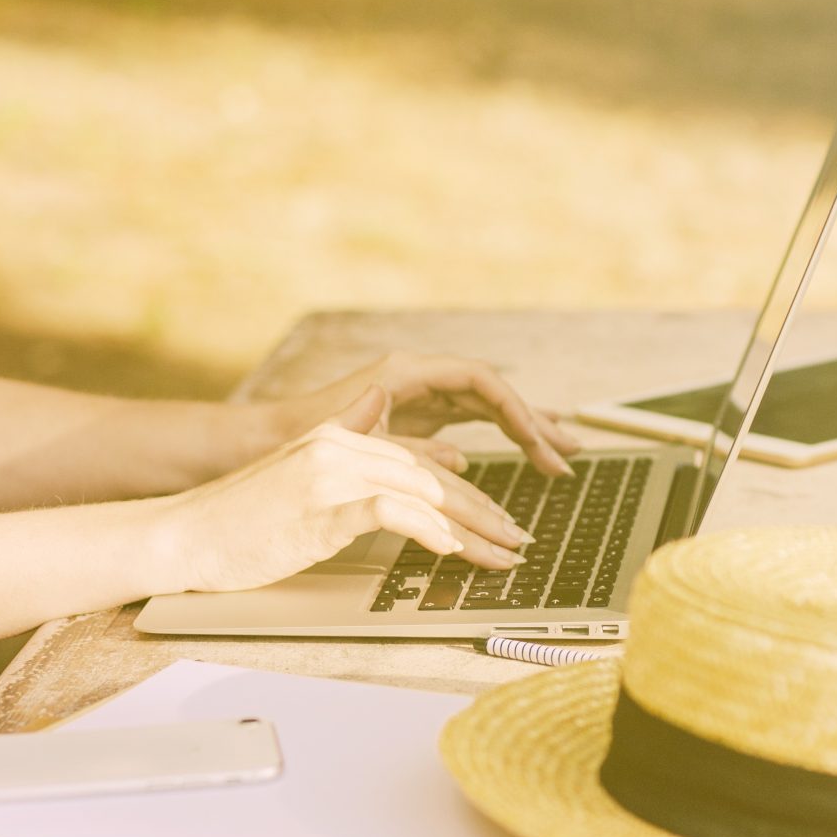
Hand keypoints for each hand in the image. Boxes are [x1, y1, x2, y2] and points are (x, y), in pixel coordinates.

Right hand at [151, 389, 532, 593]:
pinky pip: (394, 511)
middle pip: (433, 477)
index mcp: (338, 439)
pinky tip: (454, 552)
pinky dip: (431, 531)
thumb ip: (345, 469)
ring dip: (472, 528)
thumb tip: (385, 450)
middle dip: (483, 512)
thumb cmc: (237, 526)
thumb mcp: (298, 488)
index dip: (465, 496)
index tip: (495, 526)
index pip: (420, 466)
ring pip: (425, 492)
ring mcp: (332, 471)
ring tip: (503, 554)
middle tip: (516, 541)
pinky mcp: (324, 502)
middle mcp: (341, 445)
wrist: (183, 536)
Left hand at [276, 352, 583, 477]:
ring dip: (526, 431)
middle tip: (571, 452)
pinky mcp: (417, 418)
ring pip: (488, 410)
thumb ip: (412, 454)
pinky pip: (472, 423)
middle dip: (535, 424)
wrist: (264, 440)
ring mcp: (420, 397)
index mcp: (407, 373)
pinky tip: (525, 453)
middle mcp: (418, 378)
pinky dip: (501, 439)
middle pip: (493, 395)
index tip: (538, 444)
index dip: (516, 412)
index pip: (481, 383)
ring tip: (563, 452)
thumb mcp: (360, 448)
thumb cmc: (303, 437)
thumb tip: (462, 463)